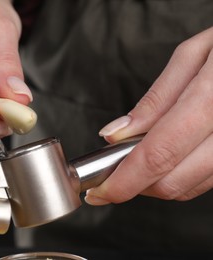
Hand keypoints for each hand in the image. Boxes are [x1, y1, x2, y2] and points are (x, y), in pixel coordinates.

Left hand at [85, 26, 212, 204]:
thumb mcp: (195, 55)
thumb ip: (156, 99)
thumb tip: (115, 134)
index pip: (159, 154)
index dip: (124, 180)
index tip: (100, 189)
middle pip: (173, 181)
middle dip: (135, 184)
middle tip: (112, 172)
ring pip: (190, 187)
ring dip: (154, 181)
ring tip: (137, 160)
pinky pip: (208, 179)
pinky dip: (179, 175)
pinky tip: (168, 157)